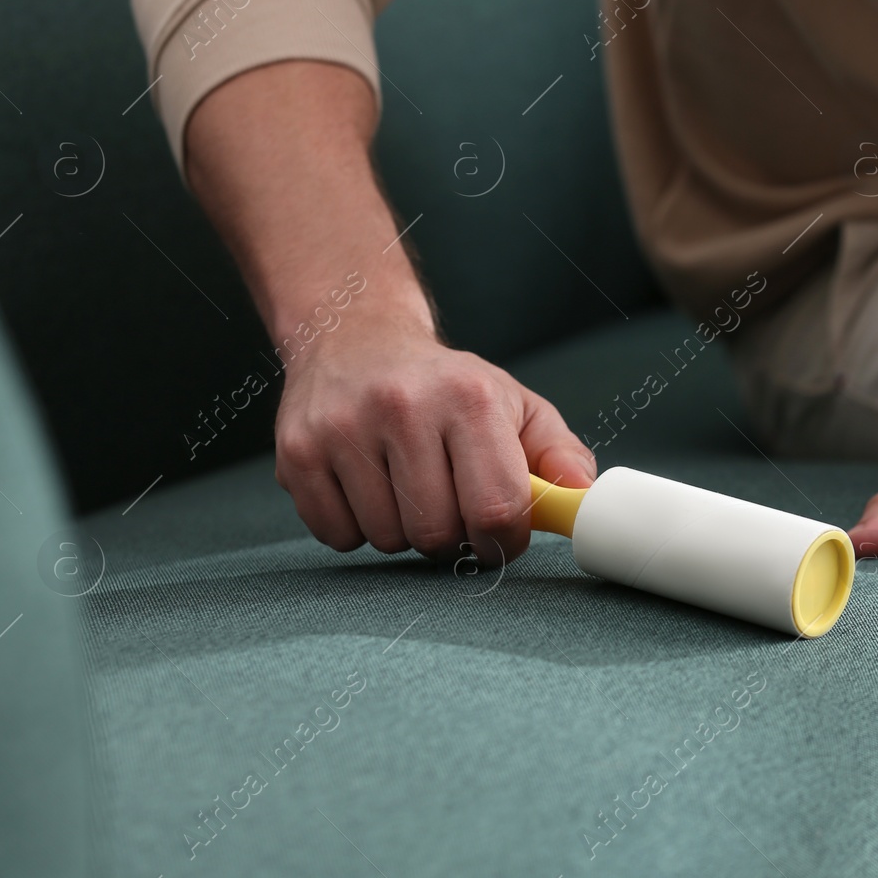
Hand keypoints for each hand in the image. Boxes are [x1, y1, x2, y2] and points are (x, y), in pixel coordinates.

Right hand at [272, 285, 595, 565]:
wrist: (353, 336)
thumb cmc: (445, 385)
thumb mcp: (514, 405)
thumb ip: (558, 454)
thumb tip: (580, 497)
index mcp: (468, 397)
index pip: (496, 507)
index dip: (504, 540)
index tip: (499, 536)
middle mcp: (402, 407)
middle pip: (437, 532)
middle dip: (452, 536)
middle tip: (449, 504)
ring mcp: (342, 429)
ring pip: (387, 539)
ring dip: (403, 530)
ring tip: (404, 486)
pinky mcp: (297, 452)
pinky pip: (337, 536)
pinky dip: (356, 529)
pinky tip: (365, 487)